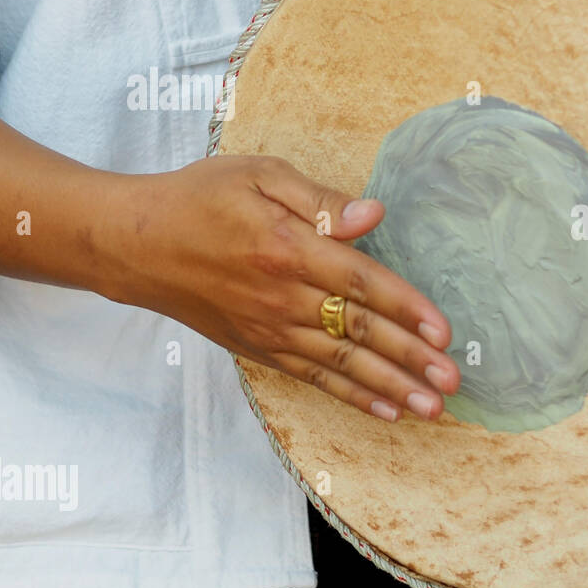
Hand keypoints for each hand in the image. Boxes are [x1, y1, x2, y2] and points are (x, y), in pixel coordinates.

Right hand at [110, 155, 459, 422]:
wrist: (134, 245)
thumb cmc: (200, 199)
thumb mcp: (259, 176)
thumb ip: (320, 200)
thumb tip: (374, 214)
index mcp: (289, 249)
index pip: (361, 283)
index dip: (406, 308)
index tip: (443, 331)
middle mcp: (282, 296)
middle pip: (359, 331)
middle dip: (410, 359)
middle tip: (453, 380)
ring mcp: (270, 328)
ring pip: (342, 364)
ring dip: (391, 388)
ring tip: (432, 408)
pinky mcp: (259, 348)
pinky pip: (314, 377)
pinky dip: (352, 396)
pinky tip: (387, 411)